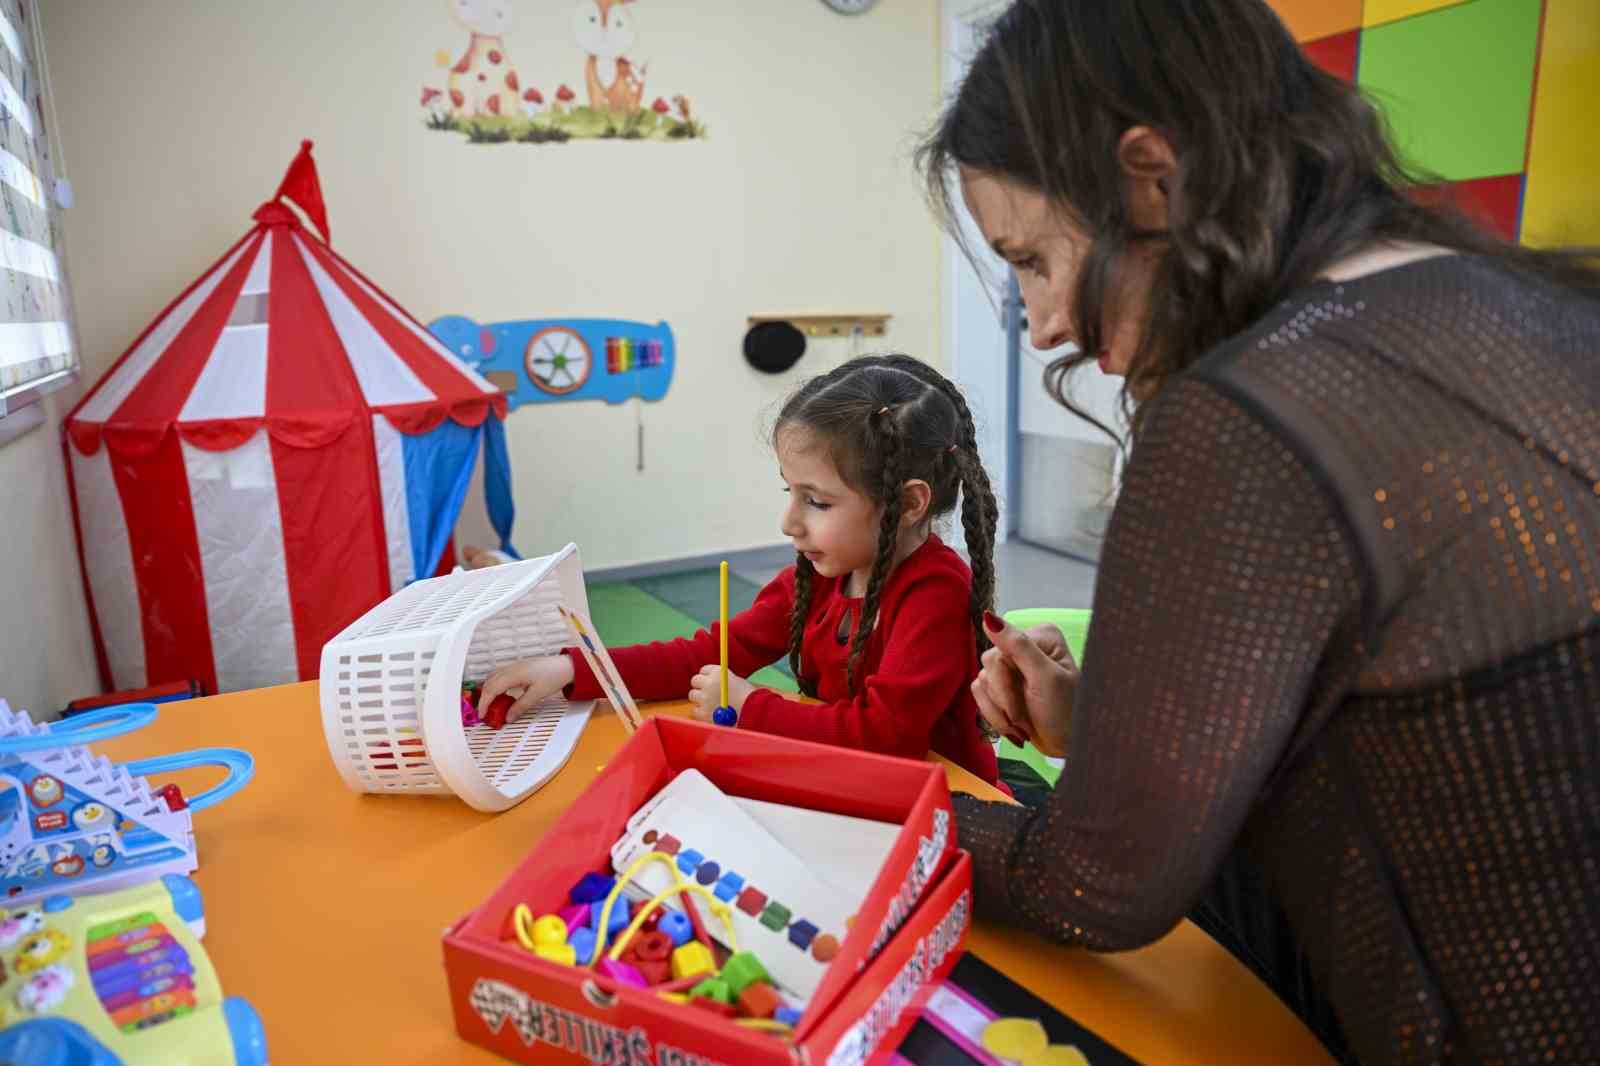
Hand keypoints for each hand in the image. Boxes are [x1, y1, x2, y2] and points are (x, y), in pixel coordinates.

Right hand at [478, 655, 574, 724]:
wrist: (566, 665)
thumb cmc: (553, 676)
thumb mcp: (537, 695)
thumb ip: (521, 706)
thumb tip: (508, 718)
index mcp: (513, 674)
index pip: (492, 689)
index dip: (484, 703)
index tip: (482, 715)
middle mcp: (510, 668)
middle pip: (489, 683)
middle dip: (484, 698)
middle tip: (485, 713)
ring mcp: (513, 666)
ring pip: (493, 678)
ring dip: (488, 691)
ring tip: (491, 705)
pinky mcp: (517, 667)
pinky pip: (499, 675)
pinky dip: (495, 685)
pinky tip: (501, 694)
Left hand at [687, 664, 752, 722]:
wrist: (753, 713)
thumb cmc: (749, 698)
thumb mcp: (736, 681)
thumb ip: (721, 680)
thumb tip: (711, 683)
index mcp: (718, 672)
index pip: (704, 670)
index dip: (707, 676)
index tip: (710, 682)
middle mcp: (709, 683)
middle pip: (695, 681)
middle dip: (701, 687)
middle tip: (707, 694)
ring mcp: (704, 698)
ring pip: (693, 695)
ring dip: (699, 699)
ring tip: (710, 705)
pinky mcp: (703, 712)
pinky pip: (695, 711)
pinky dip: (700, 713)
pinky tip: (710, 715)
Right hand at [973, 616, 1077, 756]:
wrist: (1068, 747)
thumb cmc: (1066, 714)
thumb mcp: (1045, 678)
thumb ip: (1017, 646)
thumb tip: (988, 616)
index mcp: (1039, 638)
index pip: (999, 650)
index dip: (1004, 681)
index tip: (1025, 700)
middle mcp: (1024, 648)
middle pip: (989, 667)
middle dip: (1004, 700)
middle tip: (1023, 719)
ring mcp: (1013, 668)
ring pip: (981, 682)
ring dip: (999, 712)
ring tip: (1021, 726)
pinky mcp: (1003, 687)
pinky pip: (979, 694)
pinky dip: (993, 716)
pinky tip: (1013, 727)